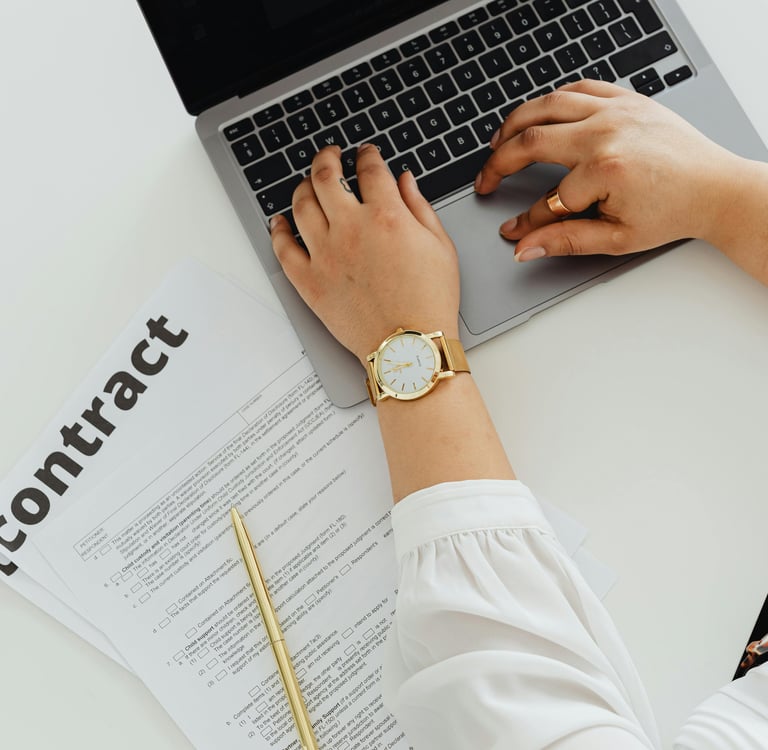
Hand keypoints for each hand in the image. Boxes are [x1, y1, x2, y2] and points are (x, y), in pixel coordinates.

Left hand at [271, 144, 458, 362]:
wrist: (408, 348)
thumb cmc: (429, 302)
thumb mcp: (440, 247)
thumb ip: (420, 207)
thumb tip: (404, 181)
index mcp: (386, 216)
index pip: (369, 169)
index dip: (367, 155)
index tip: (365, 154)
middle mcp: (351, 229)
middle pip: (326, 177)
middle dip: (327, 158)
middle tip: (330, 155)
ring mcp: (325, 255)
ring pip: (301, 205)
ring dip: (303, 186)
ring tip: (308, 184)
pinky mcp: (309, 282)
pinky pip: (282, 248)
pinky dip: (277, 230)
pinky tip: (279, 222)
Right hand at [475, 80, 745, 261]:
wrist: (714, 187)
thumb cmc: (672, 212)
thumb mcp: (616, 239)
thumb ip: (564, 241)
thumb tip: (524, 247)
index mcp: (605, 170)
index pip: (548, 200)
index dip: (525, 220)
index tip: (512, 230)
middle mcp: (606, 133)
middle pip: (531, 140)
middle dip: (499, 163)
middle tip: (486, 179)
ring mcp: (616, 110)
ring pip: (546, 106)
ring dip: (514, 123)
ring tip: (497, 143)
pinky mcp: (626, 99)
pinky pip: (578, 89)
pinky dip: (551, 100)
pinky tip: (536, 116)